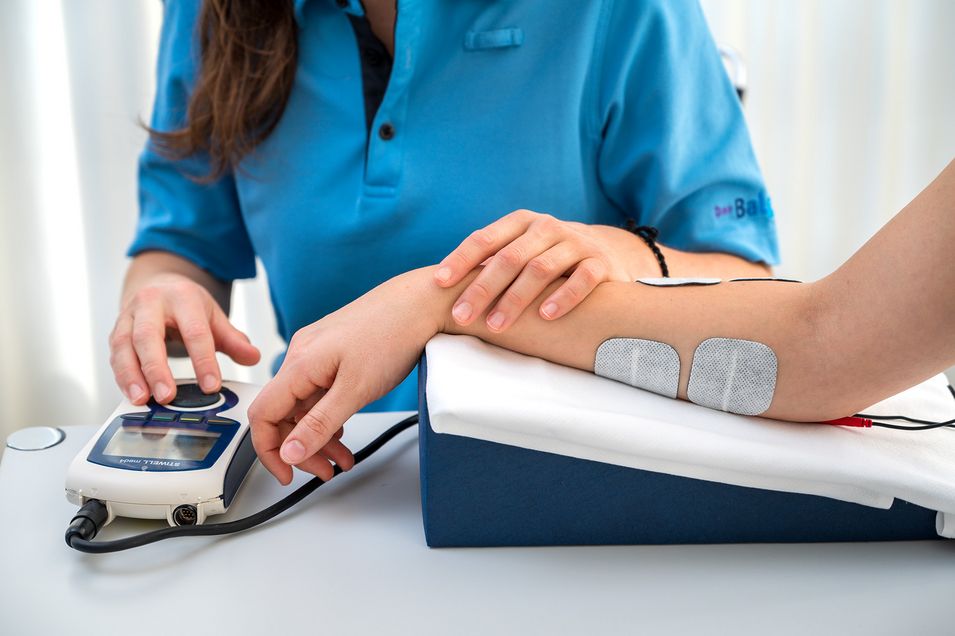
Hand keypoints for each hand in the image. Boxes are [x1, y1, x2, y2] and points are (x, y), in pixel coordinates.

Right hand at [109, 273, 260, 404]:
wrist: (157, 284)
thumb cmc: (186, 304)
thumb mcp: (213, 316)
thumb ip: (233, 339)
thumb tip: (253, 357)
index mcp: (182, 297)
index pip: (194, 331)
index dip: (203, 360)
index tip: (211, 386)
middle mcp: (151, 303)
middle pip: (149, 336)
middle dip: (157, 368)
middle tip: (167, 396)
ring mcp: (129, 316)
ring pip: (124, 346)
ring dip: (132, 376)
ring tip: (143, 400)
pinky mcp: (116, 331)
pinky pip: (115, 355)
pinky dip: (122, 377)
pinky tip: (133, 394)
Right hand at [247, 269, 442, 484]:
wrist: (420, 303)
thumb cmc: (392, 333)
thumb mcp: (356, 390)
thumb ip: (320, 424)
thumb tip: (290, 453)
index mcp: (300, 364)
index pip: (262, 415)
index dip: (269, 451)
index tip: (287, 474)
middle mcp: (302, 356)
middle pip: (284, 413)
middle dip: (302, 447)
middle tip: (326, 470)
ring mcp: (317, 353)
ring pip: (304, 405)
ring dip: (319, 436)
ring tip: (342, 459)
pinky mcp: (334, 353)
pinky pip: (319, 391)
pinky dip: (329, 415)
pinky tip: (344, 429)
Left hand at [433, 210, 641, 331]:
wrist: (608, 251)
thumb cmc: (548, 256)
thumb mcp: (521, 249)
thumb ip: (490, 261)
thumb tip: (438, 286)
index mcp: (521, 222)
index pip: (485, 238)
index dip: (460, 259)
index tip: (439, 283)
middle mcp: (546, 227)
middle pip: (509, 257)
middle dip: (483, 288)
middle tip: (462, 317)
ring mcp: (575, 243)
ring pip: (541, 268)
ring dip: (516, 298)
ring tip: (497, 325)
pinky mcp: (599, 263)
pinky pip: (581, 279)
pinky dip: (562, 296)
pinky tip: (545, 315)